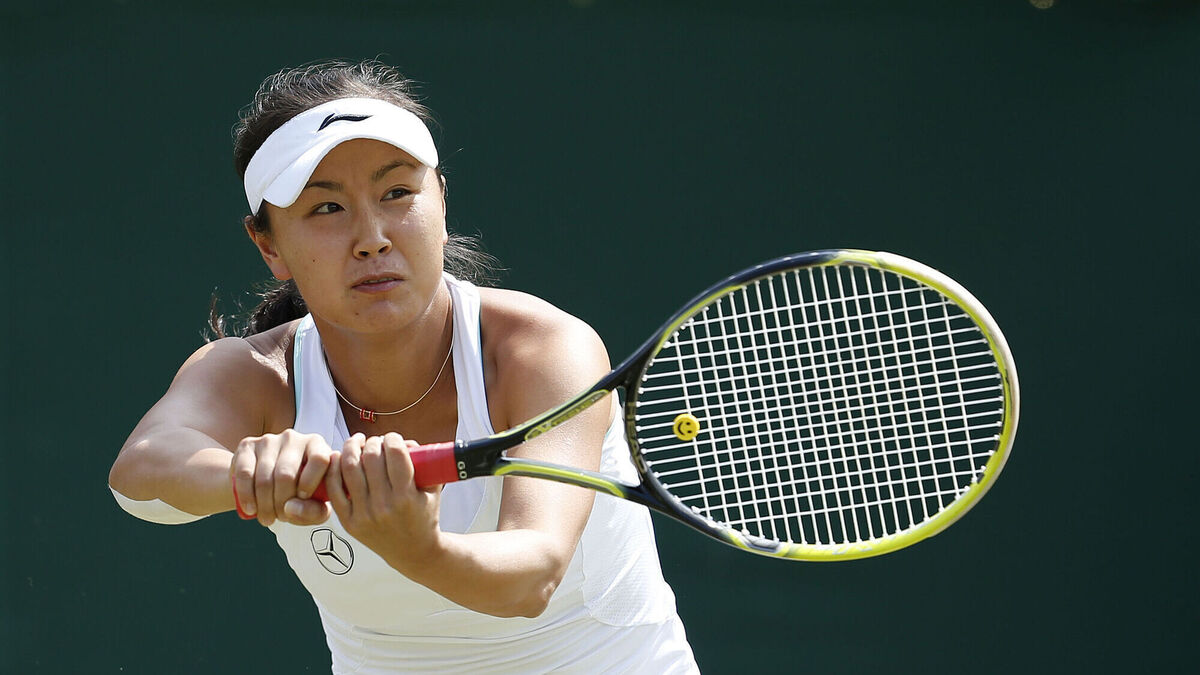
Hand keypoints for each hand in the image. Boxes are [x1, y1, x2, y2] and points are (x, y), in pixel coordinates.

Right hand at [230, 429, 332, 525]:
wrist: (265, 481)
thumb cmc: (298, 492)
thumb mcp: (315, 504)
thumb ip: (315, 512)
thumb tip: (291, 508)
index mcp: (317, 446)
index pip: (319, 459)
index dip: (311, 483)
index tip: (302, 499)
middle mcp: (293, 438)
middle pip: (287, 474)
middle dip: (282, 503)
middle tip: (280, 518)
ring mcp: (269, 440)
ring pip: (265, 477)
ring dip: (265, 504)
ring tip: (267, 518)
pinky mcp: (247, 446)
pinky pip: (245, 474)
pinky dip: (247, 496)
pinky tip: (251, 509)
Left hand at [326, 432, 441, 570]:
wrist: (413, 552)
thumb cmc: (424, 517)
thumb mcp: (432, 490)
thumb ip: (424, 463)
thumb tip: (404, 440)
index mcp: (407, 497)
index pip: (395, 454)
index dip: (392, 438)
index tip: (392, 438)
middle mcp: (384, 506)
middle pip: (371, 458)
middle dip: (372, 442)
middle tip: (374, 441)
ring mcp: (364, 515)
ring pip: (350, 469)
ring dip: (351, 448)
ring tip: (355, 442)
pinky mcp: (349, 522)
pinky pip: (334, 489)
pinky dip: (333, 469)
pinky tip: (338, 458)